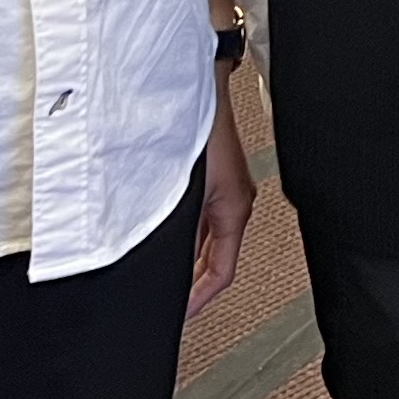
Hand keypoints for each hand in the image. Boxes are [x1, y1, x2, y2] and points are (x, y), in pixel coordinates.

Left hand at [187, 65, 256, 317]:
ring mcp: (224, 186)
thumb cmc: (200, 126)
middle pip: (215, 257)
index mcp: (235, 209)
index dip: (199, 300)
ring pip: (207, 237)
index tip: (181, 316)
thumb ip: (178, 230)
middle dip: (192, 282)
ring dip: (187, 257)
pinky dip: (184, 234)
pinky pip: (200, 217)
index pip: (222, 272)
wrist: (201, 82)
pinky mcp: (212, 173)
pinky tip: (162, 234)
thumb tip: (162, 263)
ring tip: (163, 275)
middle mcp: (234, 200)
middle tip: (170, 302)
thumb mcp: (188, 191)